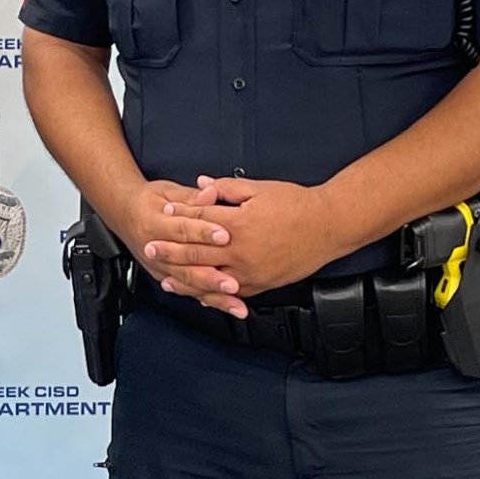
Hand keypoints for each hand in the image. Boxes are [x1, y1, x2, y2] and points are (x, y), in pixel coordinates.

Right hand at [121, 178, 247, 318]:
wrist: (124, 212)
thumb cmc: (148, 201)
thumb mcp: (168, 192)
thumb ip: (193, 197)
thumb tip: (212, 192)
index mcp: (155, 223)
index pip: (182, 229)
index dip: (204, 233)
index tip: (225, 236)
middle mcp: (155, 249)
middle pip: (185, 265)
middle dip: (211, 276)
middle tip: (233, 283)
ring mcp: (159, 267)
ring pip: (188, 284)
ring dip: (212, 294)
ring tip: (234, 302)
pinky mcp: (164, 276)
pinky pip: (187, 290)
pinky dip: (207, 299)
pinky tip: (224, 305)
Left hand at [143, 176, 337, 302]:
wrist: (330, 226)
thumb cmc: (299, 205)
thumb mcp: (260, 189)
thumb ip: (228, 187)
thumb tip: (203, 184)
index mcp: (239, 223)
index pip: (200, 220)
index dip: (180, 216)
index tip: (164, 213)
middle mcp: (241, 251)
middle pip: (197, 251)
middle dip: (170, 250)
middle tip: (150, 248)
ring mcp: (251, 271)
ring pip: (210, 278)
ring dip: (185, 279)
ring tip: (167, 278)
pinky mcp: (261, 284)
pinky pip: (231, 292)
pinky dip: (213, 294)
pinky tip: (201, 294)